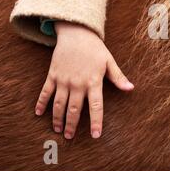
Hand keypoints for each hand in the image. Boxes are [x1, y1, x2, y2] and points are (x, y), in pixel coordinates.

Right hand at [34, 21, 133, 138]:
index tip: (95, 135)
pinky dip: (41, 103)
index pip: (96, 106)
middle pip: (74, 109)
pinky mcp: (53, 75)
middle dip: (72, 125)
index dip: (96, 121)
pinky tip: (38, 113)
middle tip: (70, 137)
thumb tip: (131, 88)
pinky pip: (45, 92)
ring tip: (58, 130)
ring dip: (57, 118)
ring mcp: (63, 80)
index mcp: (93, 81)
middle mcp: (77, 83)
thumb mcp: (109, 61)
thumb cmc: (95, 48)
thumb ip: (118, 77)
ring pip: (59, 104)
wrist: (76, 33)